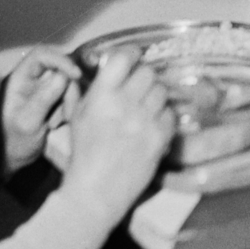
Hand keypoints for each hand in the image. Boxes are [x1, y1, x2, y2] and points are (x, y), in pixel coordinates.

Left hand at [0, 47, 80, 174]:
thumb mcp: (28, 122)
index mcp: (19, 79)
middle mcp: (32, 79)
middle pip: (60, 69)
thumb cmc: (14, 143)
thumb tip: (64, 76)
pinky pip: (69, 95)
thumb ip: (44, 98)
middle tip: (68, 112)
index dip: (60, 60)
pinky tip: (62, 121)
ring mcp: (43, 89)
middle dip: (68, 90)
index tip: (76, 75)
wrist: (14, 161)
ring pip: (68, 83)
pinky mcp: (53, 99)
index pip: (42, 55)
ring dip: (69, 101)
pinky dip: (70, 107)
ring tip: (60, 122)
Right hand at [59, 48, 174, 229]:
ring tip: (145, 111)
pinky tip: (151, 127)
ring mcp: (144, 120)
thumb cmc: (84, 155)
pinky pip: (170, 114)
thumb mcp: (79, 117)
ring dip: (155, 98)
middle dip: (143, 79)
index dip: (131, 55)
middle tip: (138, 90)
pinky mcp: (160, 137)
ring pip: (161, 91)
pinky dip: (163, 118)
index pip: (124, 58)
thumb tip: (106, 65)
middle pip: (147, 72)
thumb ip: (93, 89)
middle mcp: (124, 103)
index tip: (133, 58)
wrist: (95, 193)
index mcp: (101, 95)